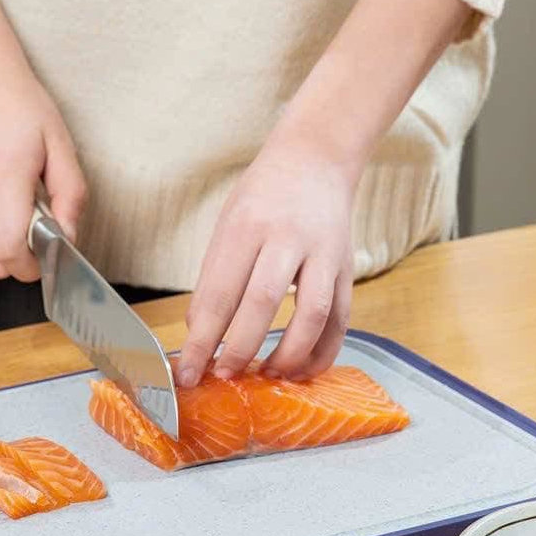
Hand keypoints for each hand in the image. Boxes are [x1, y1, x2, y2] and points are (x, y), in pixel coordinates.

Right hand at [0, 52, 86, 281]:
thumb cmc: (20, 103)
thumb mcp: (61, 145)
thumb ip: (71, 196)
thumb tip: (69, 238)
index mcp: (2, 175)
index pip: (9, 250)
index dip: (32, 266)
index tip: (48, 255)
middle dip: (18, 257)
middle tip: (37, 229)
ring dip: (0, 235)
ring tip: (13, 196)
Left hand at [177, 130, 354, 384]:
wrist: (316, 159)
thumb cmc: (262, 198)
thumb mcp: (226, 226)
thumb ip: (215, 279)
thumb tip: (202, 335)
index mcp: (245, 227)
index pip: (219, 293)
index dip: (203, 340)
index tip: (189, 373)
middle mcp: (286, 238)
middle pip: (262, 303)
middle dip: (240, 349)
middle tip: (225, 376)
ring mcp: (322, 254)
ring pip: (311, 315)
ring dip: (288, 355)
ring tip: (267, 375)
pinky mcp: (347, 268)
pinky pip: (340, 319)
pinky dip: (322, 352)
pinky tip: (301, 369)